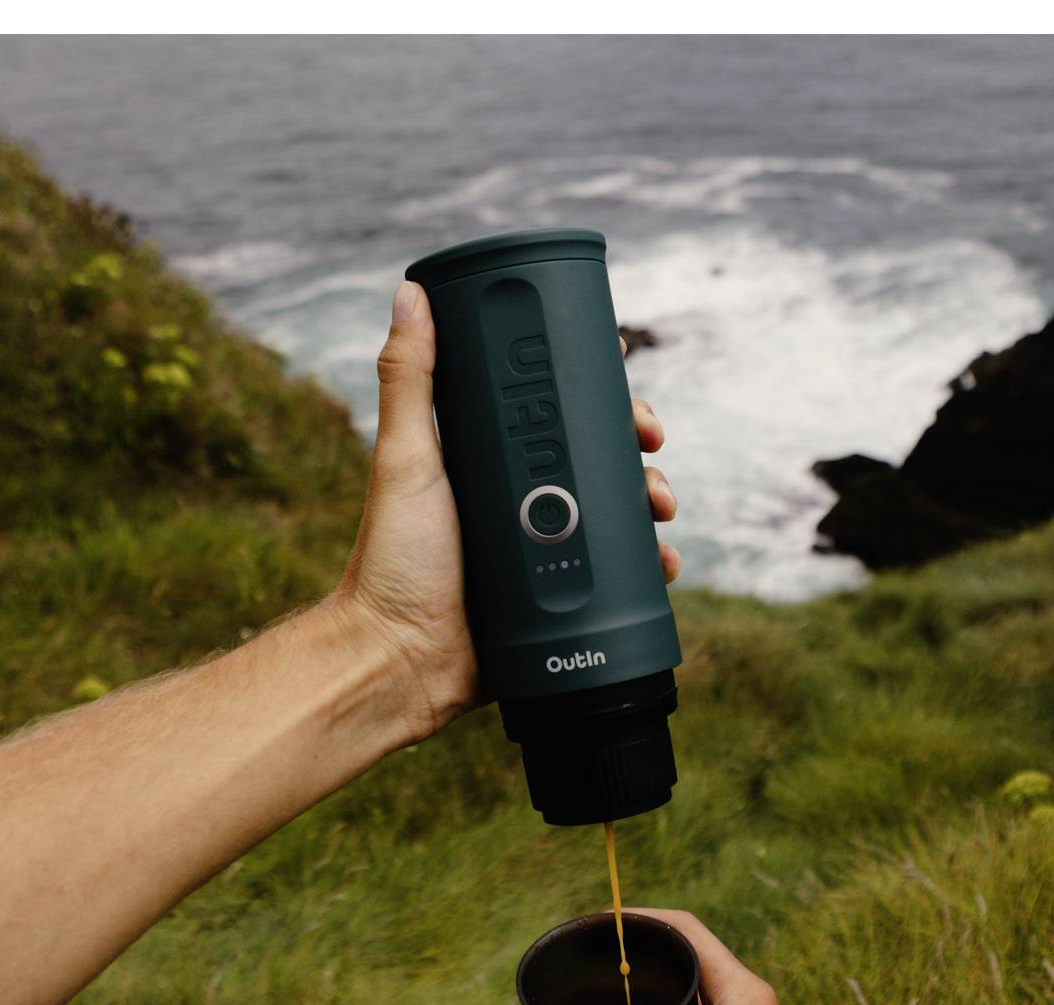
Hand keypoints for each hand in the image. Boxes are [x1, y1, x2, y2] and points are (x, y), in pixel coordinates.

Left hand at [335, 281, 680, 742]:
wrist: (399, 661)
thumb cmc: (390, 561)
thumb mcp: (405, 461)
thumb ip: (409, 381)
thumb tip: (411, 293)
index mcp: (489, 462)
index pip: (556, 415)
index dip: (601, 400)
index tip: (629, 390)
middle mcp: (518, 502)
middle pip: (598, 463)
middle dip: (638, 456)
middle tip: (654, 456)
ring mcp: (541, 553)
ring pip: (615, 519)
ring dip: (650, 508)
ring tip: (662, 514)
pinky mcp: (556, 603)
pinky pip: (614, 582)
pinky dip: (646, 570)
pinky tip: (663, 568)